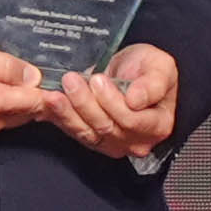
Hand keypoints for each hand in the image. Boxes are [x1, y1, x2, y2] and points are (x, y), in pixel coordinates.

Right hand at [0, 31, 57, 136]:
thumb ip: (3, 65)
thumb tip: (35, 77)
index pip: (37, 103)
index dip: (56, 90)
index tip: (72, 76)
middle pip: (29, 113)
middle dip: (46, 97)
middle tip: (63, 74)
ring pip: (15, 117)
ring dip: (29, 102)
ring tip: (41, 78)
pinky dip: (11, 105)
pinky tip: (13, 87)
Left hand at [48, 42, 183, 159]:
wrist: (132, 70)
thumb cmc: (148, 68)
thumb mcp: (160, 66)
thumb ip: (153, 83)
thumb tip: (136, 99)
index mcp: (157, 125)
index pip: (131, 121)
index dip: (112, 101)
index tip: (99, 80)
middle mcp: (135, 141)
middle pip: (106, 127)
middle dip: (86, 103)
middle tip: (72, 80)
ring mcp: (112, 143)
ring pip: (87, 133)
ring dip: (68, 112)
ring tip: (55, 93)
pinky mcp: (92, 139)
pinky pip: (74, 132)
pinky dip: (60, 117)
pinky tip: (50, 103)